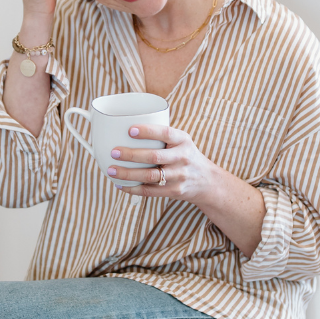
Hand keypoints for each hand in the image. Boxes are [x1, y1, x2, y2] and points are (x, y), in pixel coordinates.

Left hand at [106, 122, 266, 257]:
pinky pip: (150, 191)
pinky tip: (120, 185)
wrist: (207, 181)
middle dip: (132, 155)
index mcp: (183, 140)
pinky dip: (133, 189)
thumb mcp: (182, 141)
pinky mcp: (175, 191)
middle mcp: (182, 158)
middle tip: (114, 152)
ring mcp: (179, 176)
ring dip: (128, 174)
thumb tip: (125, 126)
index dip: (148, 131)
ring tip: (112, 170)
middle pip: (154, 157)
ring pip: (150, 176)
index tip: (130, 130)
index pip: (166, 133)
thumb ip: (162, 136)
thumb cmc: (185, 156)